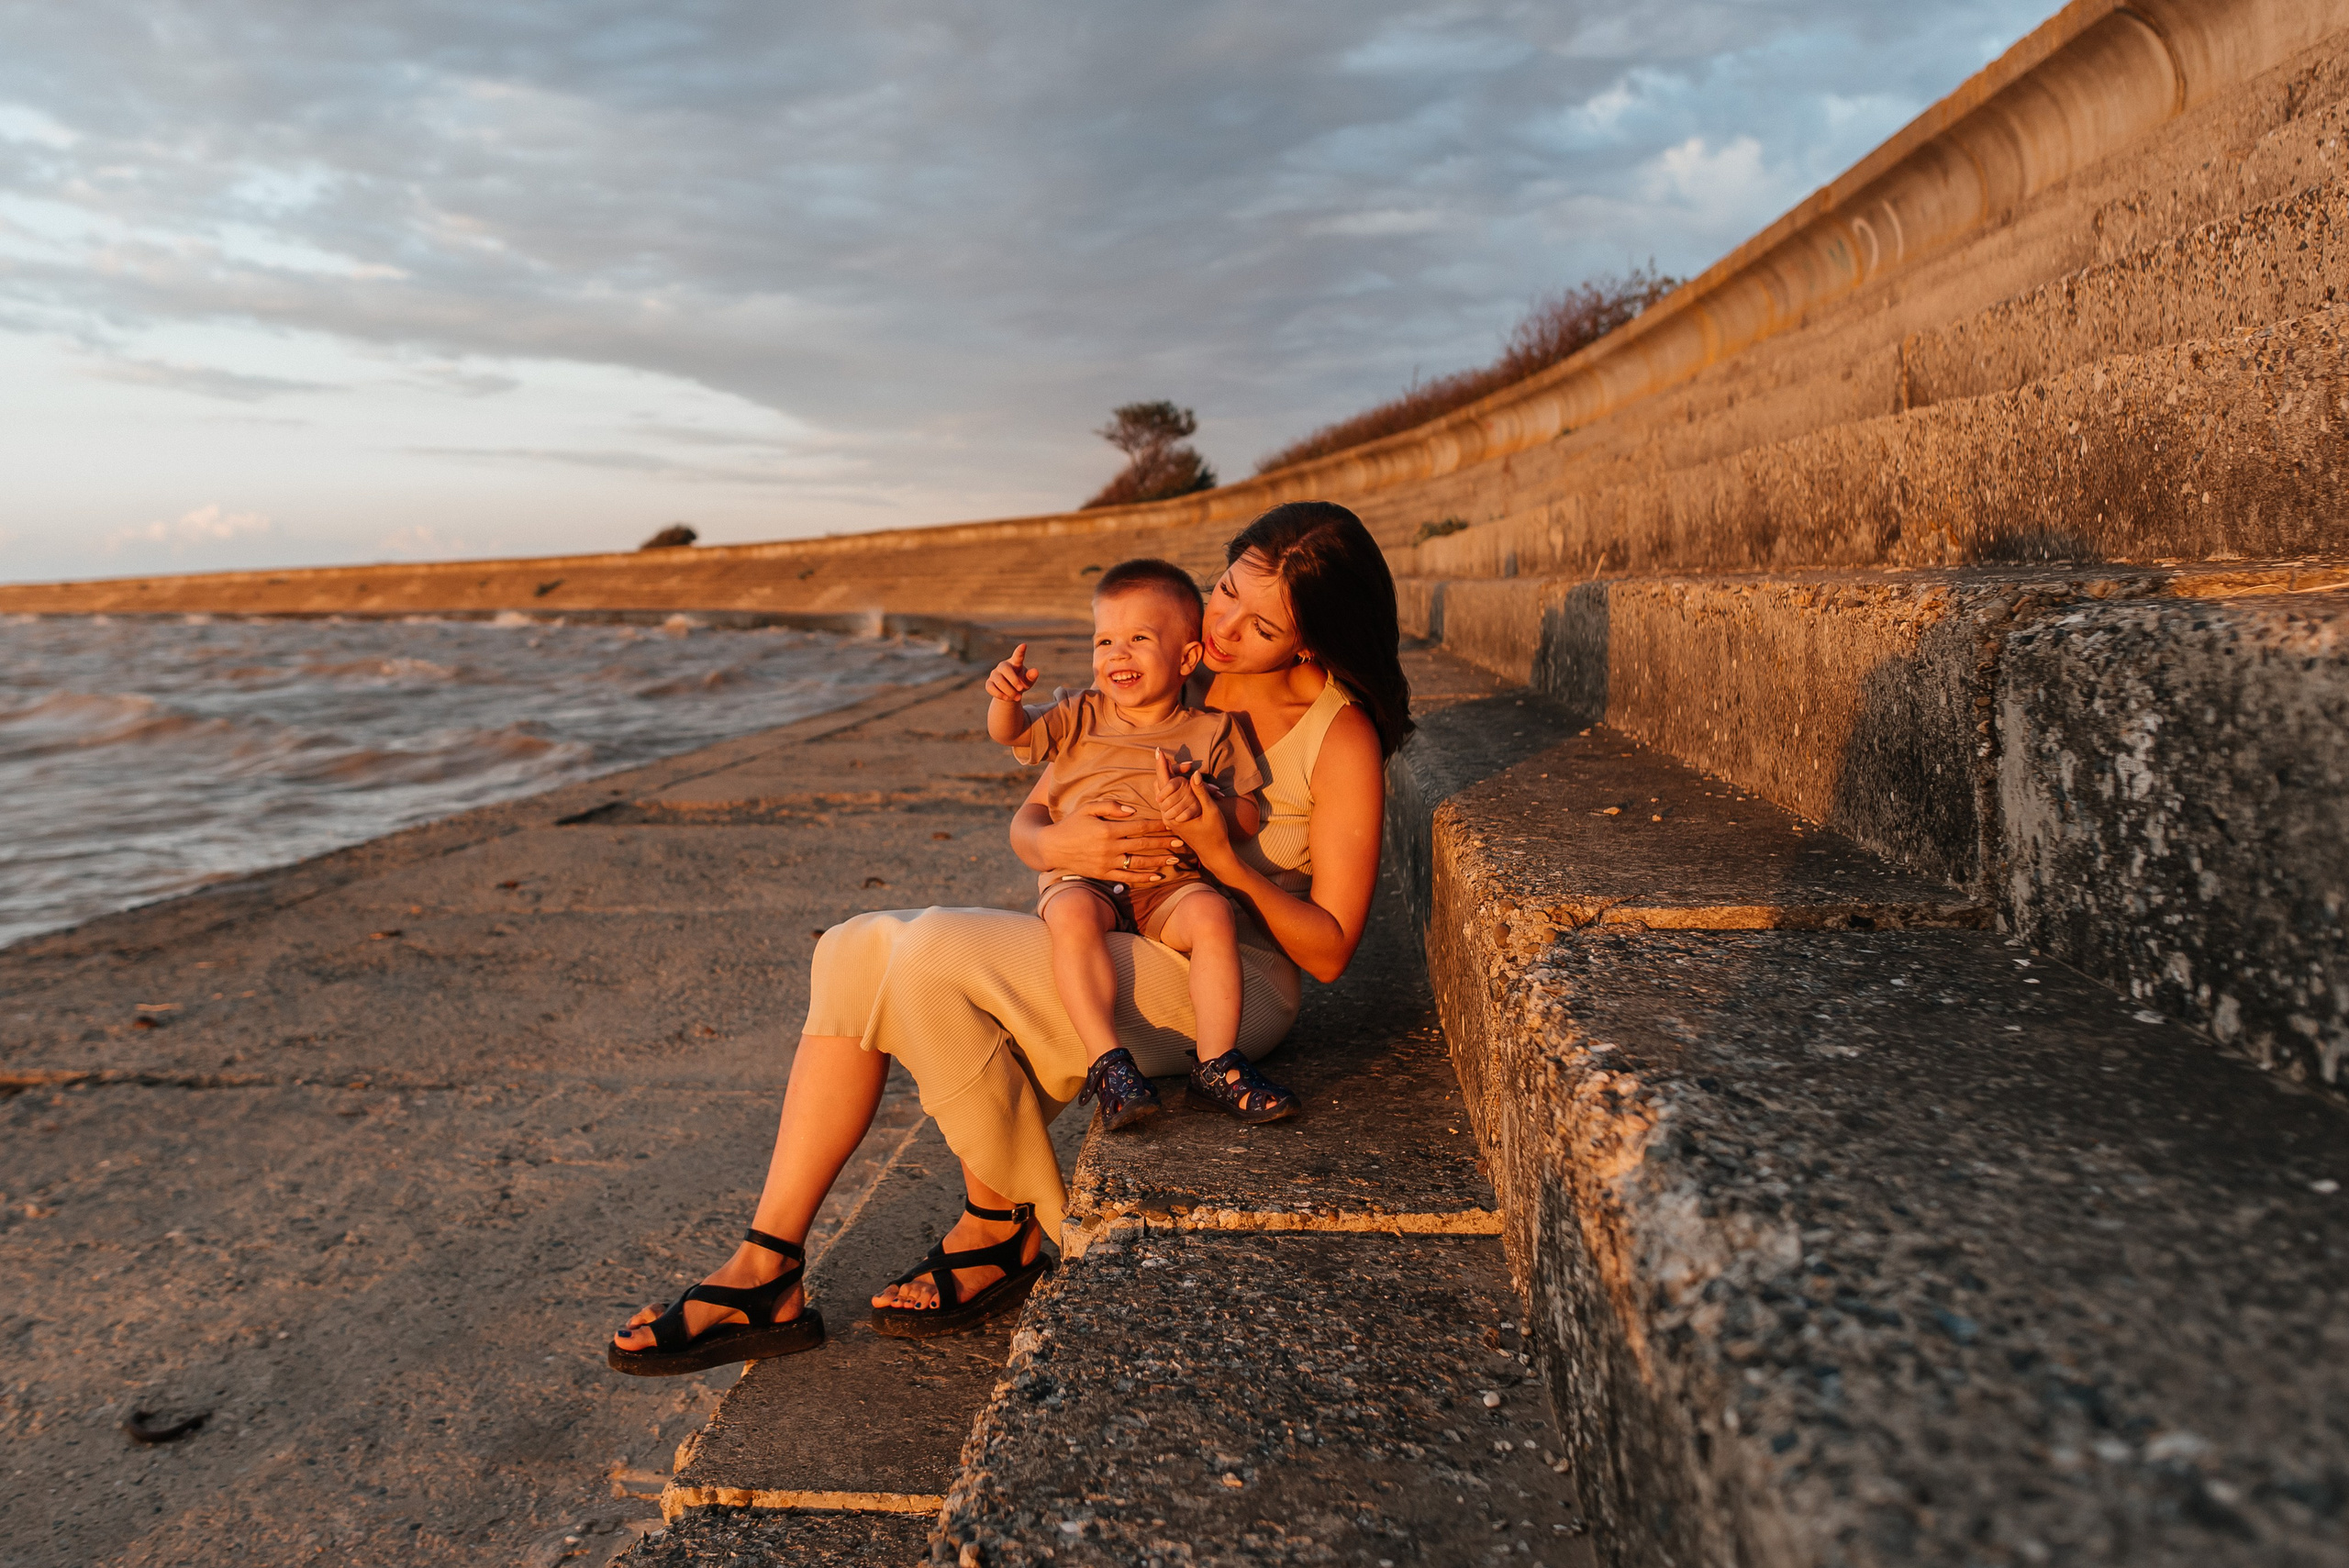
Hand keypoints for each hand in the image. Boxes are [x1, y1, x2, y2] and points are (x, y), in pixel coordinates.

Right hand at [986, 643, 1039, 703]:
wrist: (1010, 694)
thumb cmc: (1021, 684)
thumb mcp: (1028, 682)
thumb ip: (1031, 677)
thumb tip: (1035, 671)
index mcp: (1015, 663)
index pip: (1018, 656)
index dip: (1020, 651)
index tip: (1024, 645)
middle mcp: (1003, 666)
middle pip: (1006, 670)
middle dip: (1014, 681)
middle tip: (1022, 689)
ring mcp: (994, 674)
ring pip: (999, 681)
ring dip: (1009, 691)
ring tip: (1018, 698)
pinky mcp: (989, 683)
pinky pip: (991, 688)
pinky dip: (1000, 694)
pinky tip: (1007, 698)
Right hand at [1035, 798, 1191, 881]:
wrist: (1052, 848)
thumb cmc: (1071, 824)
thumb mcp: (1088, 808)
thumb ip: (1110, 806)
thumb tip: (1133, 810)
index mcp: (1107, 829)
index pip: (1138, 827)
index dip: (1156, 825)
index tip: (1171, 823)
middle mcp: (1109, 848)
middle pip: (1143, 845)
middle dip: (1164, 843)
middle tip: (1182, 842)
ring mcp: (1107, 863)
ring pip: (1138, 863)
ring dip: (1158, 861)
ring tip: (1175, 859)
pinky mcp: (1104, 874)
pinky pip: (1127, 877)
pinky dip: (1143, 878)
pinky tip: (1157, 877)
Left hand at [1153, 750, 1231, 862]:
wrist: (1214, 853)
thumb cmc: (1216, 834)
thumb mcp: (1211, 812)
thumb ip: (1202, 792)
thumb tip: (1195, 773)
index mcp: (1173, 813)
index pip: (1165, 784)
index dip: (1162, 766)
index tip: (1158, 751)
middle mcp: (1167, 815)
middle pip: (1161, 785)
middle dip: (1171, 770)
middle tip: (1184, 761)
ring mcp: (1168, 817)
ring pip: (1164, 791)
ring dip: (1174, 778)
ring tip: (1185, 767)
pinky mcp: (1172, 818)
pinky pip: (1169, 798)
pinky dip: (1175, 787)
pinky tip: (1181, 778)